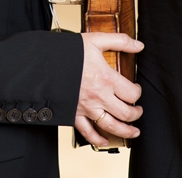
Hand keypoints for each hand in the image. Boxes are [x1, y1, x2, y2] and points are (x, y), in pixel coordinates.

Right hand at [74, 32, 143, 146]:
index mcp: (106, 78)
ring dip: (126, 131)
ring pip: (111, 126)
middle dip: (136, 114)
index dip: (138, 93)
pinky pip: (87, 132)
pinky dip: (97, 140)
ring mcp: (86, 107)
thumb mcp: (95, 40)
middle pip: (126, 113)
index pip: (132, 93)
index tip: (136, 90)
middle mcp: (99, 96)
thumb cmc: (67, 52)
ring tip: (133, 131)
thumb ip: (120, 41)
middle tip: (138, 111)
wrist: (42, 62)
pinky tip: (104, 141)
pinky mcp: (74, 114)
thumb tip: (138, 45)